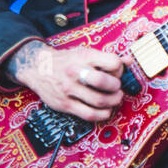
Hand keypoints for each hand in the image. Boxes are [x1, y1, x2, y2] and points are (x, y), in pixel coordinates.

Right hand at [5, 40, 124, 121]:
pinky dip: (102, 114)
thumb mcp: (84, 53)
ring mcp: (70, 90)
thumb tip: (129, 61)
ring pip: (100, 101)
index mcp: (83, 57)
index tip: (116, 73)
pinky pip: (89, 114)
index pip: (112, 63)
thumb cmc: (66, 61)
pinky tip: (105, 110)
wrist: (38, 68)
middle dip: (117, 87)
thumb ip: (107, 58)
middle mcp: (76, 72)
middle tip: (117, 88)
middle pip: (106, 83)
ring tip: (113, 99)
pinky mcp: (65, 104)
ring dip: (113, 102)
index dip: (119, 69)